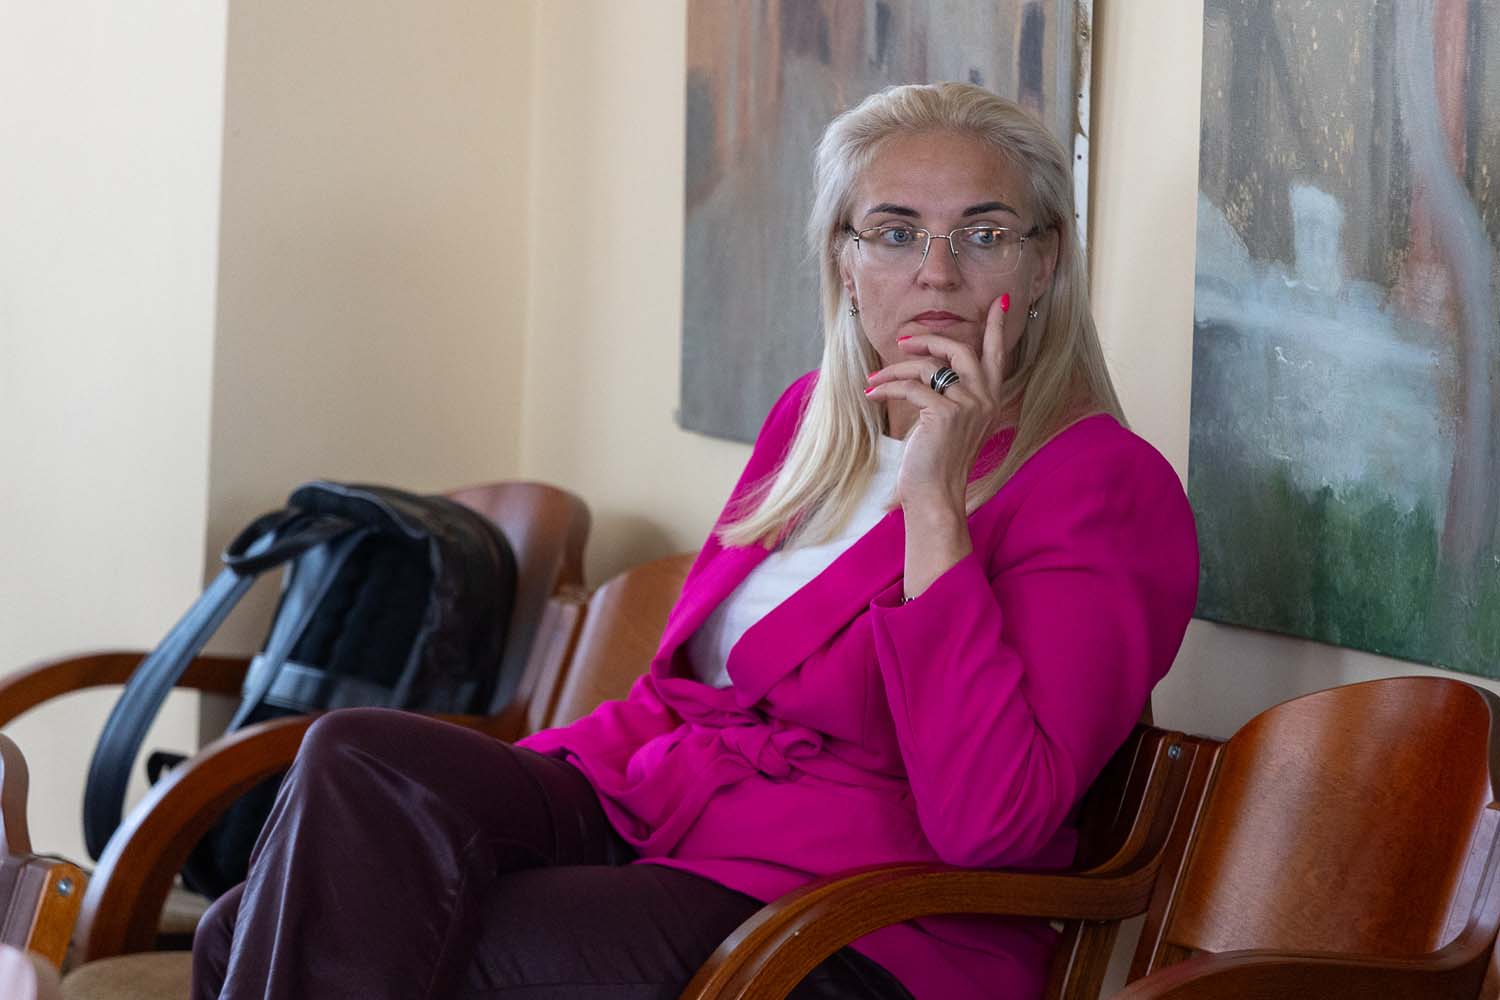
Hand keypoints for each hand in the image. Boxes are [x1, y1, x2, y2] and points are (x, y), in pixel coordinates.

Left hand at [864, 294, 1011, 512]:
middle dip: (929, 339)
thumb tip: (926, 364)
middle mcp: (985, 398)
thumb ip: (951, 391)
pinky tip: (873, 393)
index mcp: (990, 398)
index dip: (997, 327)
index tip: (1001, 301)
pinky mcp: (945, 414)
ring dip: (895, 371)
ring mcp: (968, 405)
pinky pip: (911, 387)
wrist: (935, 495)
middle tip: (904, 341)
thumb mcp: (950, 421)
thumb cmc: (937, 460)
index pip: (997, 354)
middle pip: (960, 349)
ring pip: (927, 368)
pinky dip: (888, 388)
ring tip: (875, 379)